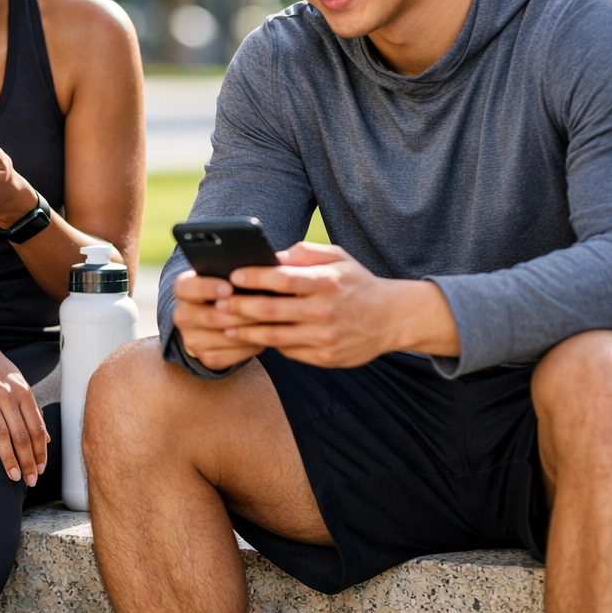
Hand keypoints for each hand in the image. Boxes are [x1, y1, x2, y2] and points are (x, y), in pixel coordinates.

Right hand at [0, 321, 50, 485]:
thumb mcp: (18, 383)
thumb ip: (32, 410)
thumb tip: (45, 438)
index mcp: (23, 391)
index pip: (36, 428)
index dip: (40, 452)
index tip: (41, 470)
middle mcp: (7, 394)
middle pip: (21, 434)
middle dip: (27, 461)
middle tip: (30, 481)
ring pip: (1, 433)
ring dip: (8, 458)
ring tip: (13, 476)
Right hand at [171, 270, 266, 370]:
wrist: (213, 321)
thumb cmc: (224, 292)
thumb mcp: (222, 278)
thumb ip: (233, 276)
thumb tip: (257, 274)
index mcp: (183, 290)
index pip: (188, 288)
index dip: (207, 288)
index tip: (229, 288)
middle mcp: (182, 316)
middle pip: (211, 316)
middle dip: (240, 312)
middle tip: (264, 306)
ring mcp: (191, 339)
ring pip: (223, 337)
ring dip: (249, 330)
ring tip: (270, 321)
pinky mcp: (205, 358)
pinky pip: (229, 356)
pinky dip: (248, 347)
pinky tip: (262, 337)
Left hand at [178, 242, 458, 368]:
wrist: (392, 318)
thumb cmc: (356, 283)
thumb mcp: (338, 257)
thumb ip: (304, 254)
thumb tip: (270, 256)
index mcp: (326, 282)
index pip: (282, 279)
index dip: (254, 277)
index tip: (232, 275)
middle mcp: (324, 311)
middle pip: (271, 311)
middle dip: (240, 306)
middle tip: (220, 303)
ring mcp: (325, 337)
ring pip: (275, 337)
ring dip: (247, 331)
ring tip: (227, 325)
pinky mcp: (326, 358)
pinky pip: (289, 352)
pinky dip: (269, 345)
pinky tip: (253, 338)